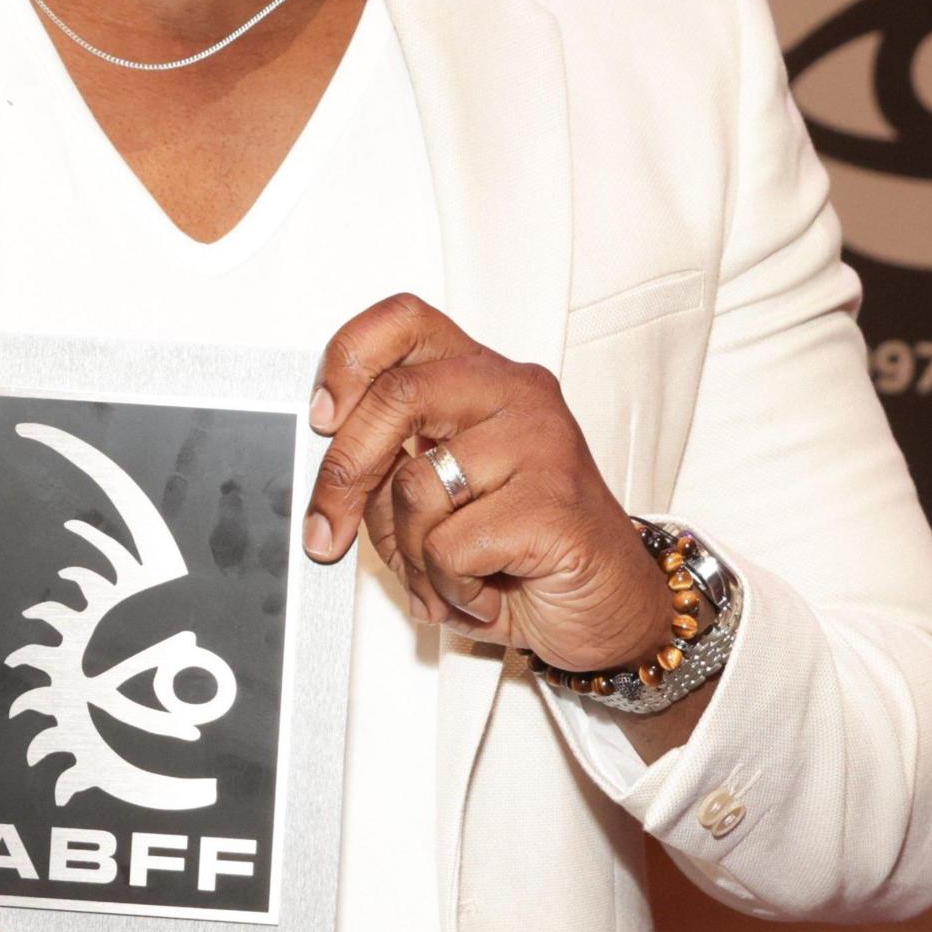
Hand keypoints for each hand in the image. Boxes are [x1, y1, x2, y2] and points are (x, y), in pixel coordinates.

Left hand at [304, 293, 678, 673]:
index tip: (321, 417)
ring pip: (416, 484)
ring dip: (411, 554)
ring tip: (446, 576)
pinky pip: (449, 546)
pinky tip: (482, 593)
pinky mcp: (552, 503)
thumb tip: (333, 477)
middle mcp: (517, 394)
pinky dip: (448, 587)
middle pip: (397, 395)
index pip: (405, 322)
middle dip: (344, 474)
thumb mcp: (439, 500)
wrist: (609, 609)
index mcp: (483, 379)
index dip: (348, 360)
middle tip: (326, 531)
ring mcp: (542, 443)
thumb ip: (390, 469)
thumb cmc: (524, 551)